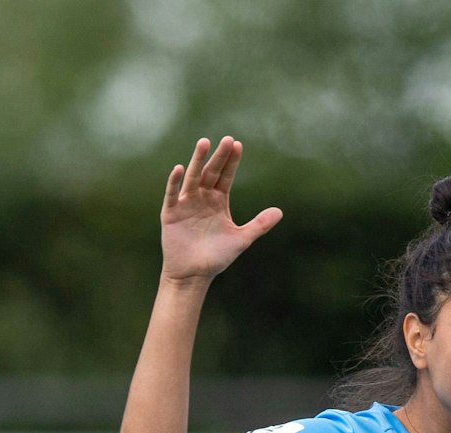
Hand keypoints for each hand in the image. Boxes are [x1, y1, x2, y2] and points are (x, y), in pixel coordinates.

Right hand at [160, 137, 281, 283]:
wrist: (194, 274)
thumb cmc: (217, 257)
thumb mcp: (241, 239)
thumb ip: (259, 225)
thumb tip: (280, 211)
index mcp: (218, 201)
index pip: (226, 177)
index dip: (232, 162)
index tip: (238, 144)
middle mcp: (202, 198)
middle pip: (211, 172)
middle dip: (219, 157)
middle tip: (227, 139)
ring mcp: (185, 204)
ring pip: (192, 178)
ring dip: (197, 160)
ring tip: (204, 143)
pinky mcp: (171, 213)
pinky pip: (172, 195)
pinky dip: (175, 182)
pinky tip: (180, 168)